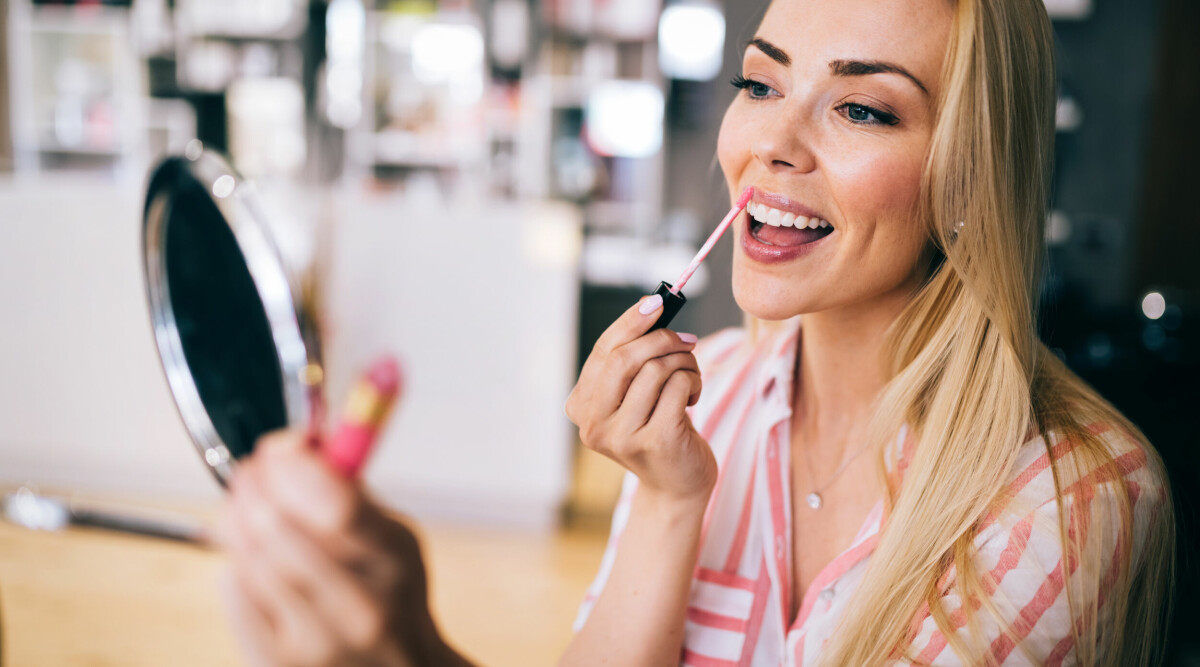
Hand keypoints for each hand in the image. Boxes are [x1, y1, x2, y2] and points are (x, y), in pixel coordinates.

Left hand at [214, 432, 469, 666]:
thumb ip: (351, 494)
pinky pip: (234, 589)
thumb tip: (300, 443)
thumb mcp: (396, 538)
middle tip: (255, 469)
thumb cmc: (393, 600)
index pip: (338, 504)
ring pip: (249, 554)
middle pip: (277, 525)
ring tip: (248, 506)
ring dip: (239, 518)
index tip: (284, 446)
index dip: (297, 464)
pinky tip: (254, 558)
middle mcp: (358, 608)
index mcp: (394, 563)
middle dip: (257, 483)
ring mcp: (314, 642)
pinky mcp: (275, 664)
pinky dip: (237, 563)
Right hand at [565, 295, 716, 503]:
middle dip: (661, 340)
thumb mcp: (635, 394)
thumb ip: (632, 358)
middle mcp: (593, 425)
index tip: (655, 302)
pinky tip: (694, 397)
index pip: (602, 352)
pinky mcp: (655, 440)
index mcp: (581, 407)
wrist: (678, 485)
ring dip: (684, 364)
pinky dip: (694, 381)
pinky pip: (678, 386)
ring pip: (655, 370)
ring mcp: (622, 436)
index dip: (629, 323)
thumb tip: (651, 305)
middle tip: (687, 340)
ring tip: (692, 377)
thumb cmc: (659, 428)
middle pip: (624, 359)